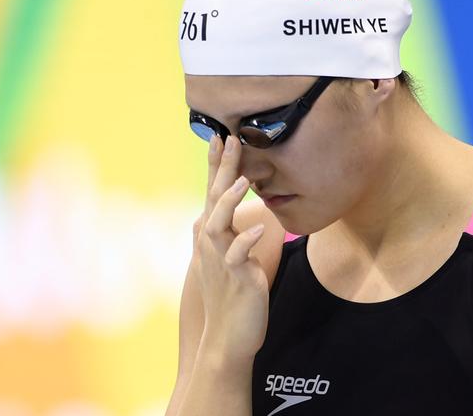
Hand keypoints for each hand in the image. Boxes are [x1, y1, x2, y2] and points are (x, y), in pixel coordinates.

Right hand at [193, 134, 268, 364]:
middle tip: (230, 138)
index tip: (221, 136)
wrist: (226, 337)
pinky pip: (238, 256)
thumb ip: (233, 237)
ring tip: (242, 180)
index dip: (216, 165)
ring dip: (228, 200)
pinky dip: (247, 242)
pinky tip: (260, 230)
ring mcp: (221, 259)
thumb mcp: (229, 260)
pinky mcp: (236, 278)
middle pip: (213, 198)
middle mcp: (212, 243)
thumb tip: (246, 218)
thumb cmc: (231, 296)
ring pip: (219, 223)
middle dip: (221, 168)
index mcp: (213, 235)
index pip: (213, 193)